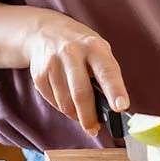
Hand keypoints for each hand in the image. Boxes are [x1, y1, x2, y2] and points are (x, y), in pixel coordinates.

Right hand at [24, 13, 128, 135]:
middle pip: (80, 93)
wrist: (44, 32)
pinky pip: (54, 102)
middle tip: (94, 128)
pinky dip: (63, 107)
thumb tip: (113, 107)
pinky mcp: (39, 75)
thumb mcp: (98, 50)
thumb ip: (106, 74)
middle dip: (89, 116)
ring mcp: (52, 63)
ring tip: (81, 112)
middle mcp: (71, 52)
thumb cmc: (80, 46)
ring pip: (65, 102)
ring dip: (76, 114)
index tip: (120, 107)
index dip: (115, 90)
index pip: (106, 71)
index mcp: (93, 46)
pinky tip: (66, 98)